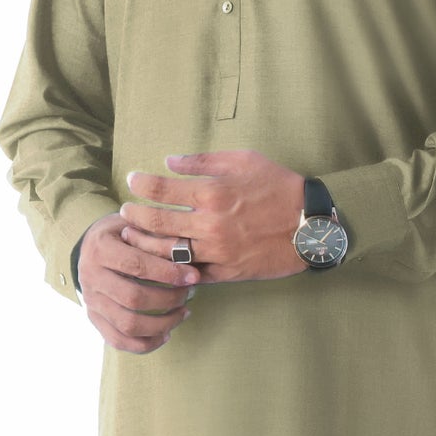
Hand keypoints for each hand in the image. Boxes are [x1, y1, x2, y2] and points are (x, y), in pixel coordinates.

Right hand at [76, 206, 200, 354]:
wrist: (93, 246)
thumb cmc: (123, 233)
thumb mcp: (138, 225)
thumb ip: (158, 237)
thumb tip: (186, 252)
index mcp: (100, 249)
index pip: (136, 265)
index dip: (168, 273)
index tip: (194, 277)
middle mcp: (90, 276)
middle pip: (133, 298)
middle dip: (168, 299)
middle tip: (190, 293)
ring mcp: (90, 300)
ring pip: (128, 325)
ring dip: (162, 324)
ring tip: (183, 312)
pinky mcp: (94, 317)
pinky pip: (118, 341)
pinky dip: (145, 344)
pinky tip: (166, 333)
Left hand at [121, 151, 307, 283]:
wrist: (311, 224)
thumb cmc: (279, 187)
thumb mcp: (244, 160)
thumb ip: (203, 161)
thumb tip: (169, 161)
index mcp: (212, 192)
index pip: (161, 189)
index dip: (139, 184)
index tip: (131, 181)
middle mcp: (210, 224)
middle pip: (155, 223)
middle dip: (133, 216)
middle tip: (124, 212)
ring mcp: (217, 252)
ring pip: (166, 253)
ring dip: (143, 245)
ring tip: (132, 238)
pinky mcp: (226, 273)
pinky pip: (189, 275)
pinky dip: (171, 270)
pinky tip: (160, 263)